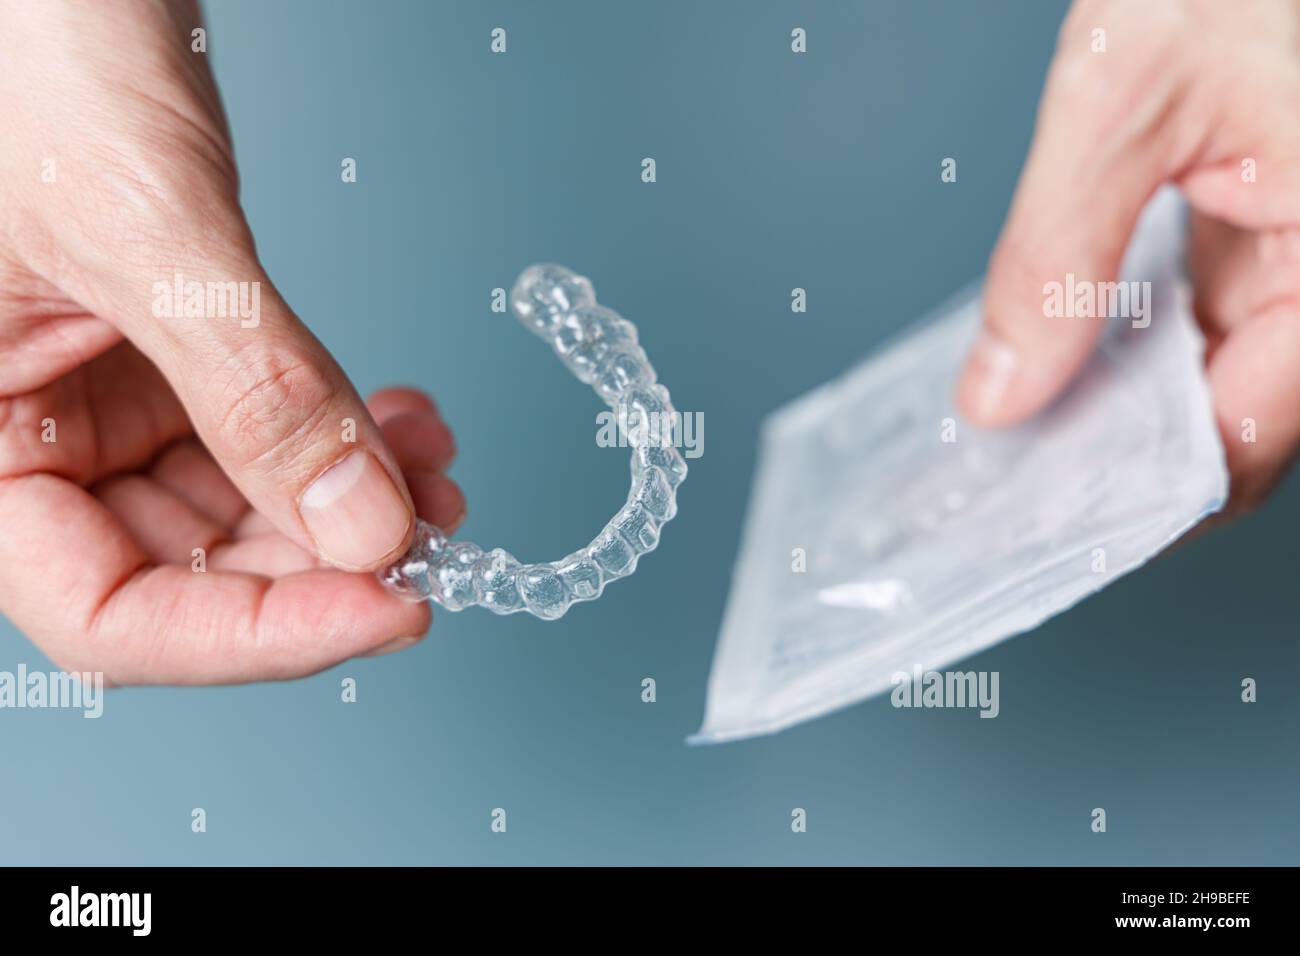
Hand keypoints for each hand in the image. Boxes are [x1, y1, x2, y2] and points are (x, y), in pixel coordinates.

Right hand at [0, 0, 463, 682]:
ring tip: (435, 475)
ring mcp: (97, 400)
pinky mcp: (163, 355)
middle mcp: (27, 440)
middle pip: (191, 568)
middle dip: (328, 561)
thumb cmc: (24, 48)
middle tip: (434, 540)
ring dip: (353, 502)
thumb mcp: (147, 232)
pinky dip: (341, 434)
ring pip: (242, 505)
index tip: (388, 611)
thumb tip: (368, 528)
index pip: (108, 612)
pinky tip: (403, 425)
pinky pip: (264, 429)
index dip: (255, 635)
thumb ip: (256, 390)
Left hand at [956, 0, 1299, 510]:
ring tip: (1025, 433)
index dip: (1141, 492)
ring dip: (1126, 413)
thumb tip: (1002, 392)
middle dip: (1125, 462)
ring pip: (1223, 383)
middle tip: (1013, 486)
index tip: (1045, 519)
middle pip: (1237, 424)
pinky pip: (1215, 329)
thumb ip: (1058, 256)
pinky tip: (1066, 364)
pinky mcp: (1278, 238)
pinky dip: (1140, 355)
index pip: (1247, 435)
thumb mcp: (1123, 95)